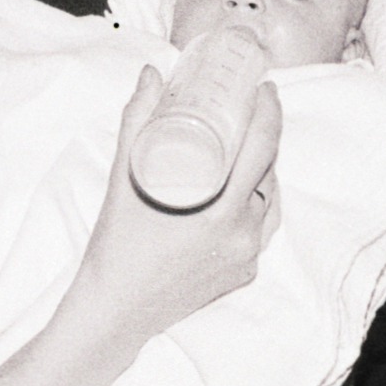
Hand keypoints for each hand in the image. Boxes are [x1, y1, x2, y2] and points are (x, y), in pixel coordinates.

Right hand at [68, 65, 281, 346]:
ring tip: (242, 148)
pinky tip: (237, 191)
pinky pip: (258, 230)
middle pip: (268, 171)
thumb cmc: (117, 244)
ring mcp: (246, 257)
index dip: (269, 111)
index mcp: (221, 208)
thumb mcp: (124, 178)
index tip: (265, 89)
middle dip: (264, 137)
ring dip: (260, 172)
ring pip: (268, 202)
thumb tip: (151, 75)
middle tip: (249, 111)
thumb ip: (138, 121)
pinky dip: (252, 206)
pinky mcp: (242, 274)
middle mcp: (242, 234)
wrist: (116, 309)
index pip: (262, 147)